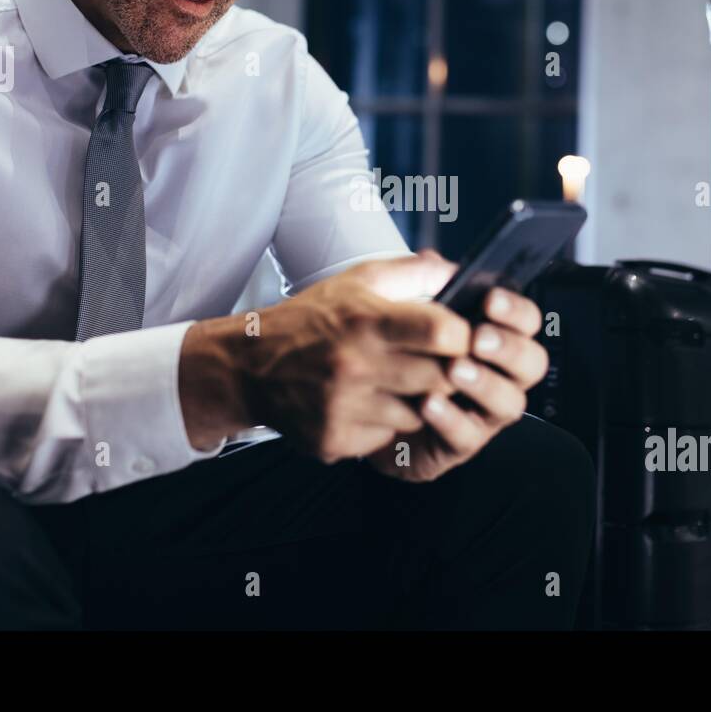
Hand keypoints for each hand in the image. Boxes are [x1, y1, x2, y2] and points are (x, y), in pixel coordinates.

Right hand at [177, 251, 469, 459]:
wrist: (249, 365)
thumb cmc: (311, 320)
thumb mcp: (357, 282)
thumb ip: (411, 273)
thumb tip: (455, 271)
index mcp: (366, 321)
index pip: (443, 333)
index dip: (461, 336)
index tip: (458, 337)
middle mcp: (355, 365)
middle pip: (440, 380)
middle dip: (446, 373)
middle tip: (436, 365)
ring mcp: (344, 407)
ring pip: (417, 415)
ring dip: (415, 403)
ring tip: (396, 384)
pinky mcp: (334, 439)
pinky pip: (385, 439)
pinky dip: (384, 426)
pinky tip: (367, 405)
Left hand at [366, 285, 549, 482]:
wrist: (361, 405)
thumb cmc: (397, 354)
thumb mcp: (403, 312)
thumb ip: (420, 283)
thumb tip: (432, 260)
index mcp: (494, 340)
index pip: (526, 323)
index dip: (516, 312)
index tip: (491, 301)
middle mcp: (498, 377)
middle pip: (532, 363)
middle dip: (508, 348)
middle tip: (478, 337)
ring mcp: (482, 413)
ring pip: (509, 403)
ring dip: (484, 383)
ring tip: (455, 368)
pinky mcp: (457, 445)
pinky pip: (467, 437)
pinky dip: (450, 418)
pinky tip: (428, 402)